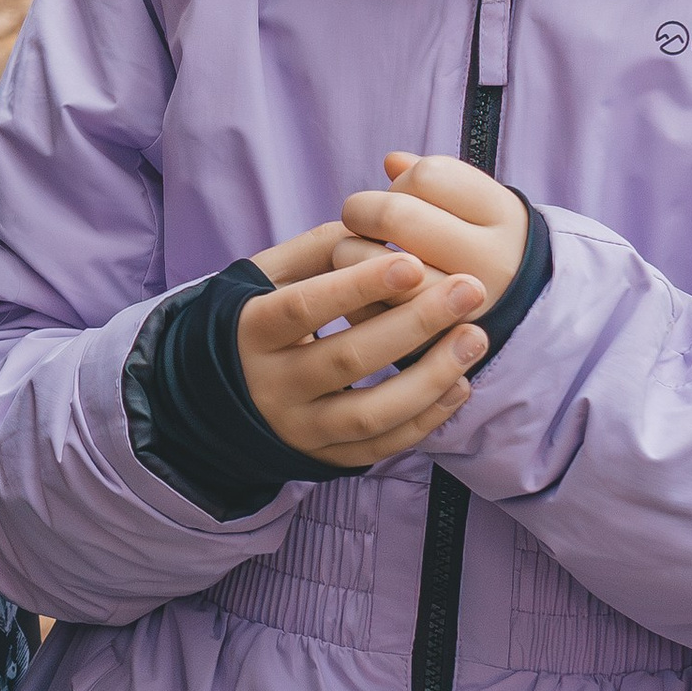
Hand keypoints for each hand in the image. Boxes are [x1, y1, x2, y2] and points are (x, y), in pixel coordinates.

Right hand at [237, 217, 488, 471]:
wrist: (217, 397)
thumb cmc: (255, 321)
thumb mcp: (265, 278)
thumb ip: (316, 251)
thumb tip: (378, 233)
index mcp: (252, 331)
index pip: (304, 308)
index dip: (357, 286)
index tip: (412, 262)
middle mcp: (272, 386)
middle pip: (347, 359)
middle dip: (414, 324)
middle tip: (469, 290)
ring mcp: (299, 428)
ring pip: (370, 413)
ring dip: (430, 377)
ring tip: (474, 338)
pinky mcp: (325, 457)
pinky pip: (381, 446)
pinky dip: (426, 419)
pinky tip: (459, 384)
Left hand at [336, 151, 528, 311]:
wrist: (525, 314)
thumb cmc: (484, 243)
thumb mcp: (480, 206)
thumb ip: (438, 179)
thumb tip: (391, 162)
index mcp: (503, 216)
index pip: (429, 176)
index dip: (402, 180)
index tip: (400, 193)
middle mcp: (490, 260)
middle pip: (396, 216)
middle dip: (362, 209)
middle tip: (359, 217)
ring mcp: (463, 307)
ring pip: (375, 267)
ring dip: (349, 252)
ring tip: (356, 254)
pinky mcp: (434, 343)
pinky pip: (369, 311)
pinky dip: (354, 295)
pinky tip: (364, 290)